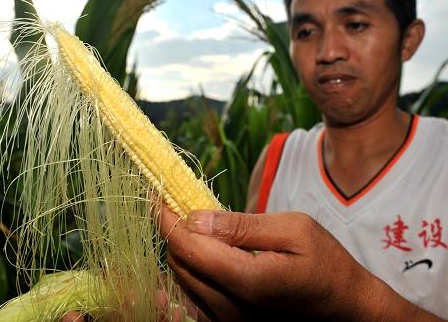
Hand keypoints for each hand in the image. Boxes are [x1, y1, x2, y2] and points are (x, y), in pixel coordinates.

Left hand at [159, 207, 438, 320]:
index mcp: (247, 280)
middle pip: (179, 264)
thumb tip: (195, 218)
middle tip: (177, 203)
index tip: (159, 194)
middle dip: (172, 230)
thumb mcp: (293, 230)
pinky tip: (201, 251)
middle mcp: (231, 309)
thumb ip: (241, 226)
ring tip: (191, 223)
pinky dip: (190, 269)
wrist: (344, 306)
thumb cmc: (326, 263)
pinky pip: (193, 296)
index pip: (188, 247)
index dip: (168, 218)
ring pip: (182, 280)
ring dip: (180, 248)